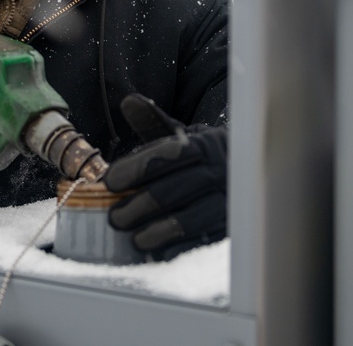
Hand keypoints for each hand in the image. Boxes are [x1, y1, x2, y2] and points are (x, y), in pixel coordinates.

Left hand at [105, 94, 226, 259]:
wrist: (242, 175)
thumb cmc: (198, 157)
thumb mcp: (179, 136)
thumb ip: (153, 122)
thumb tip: (128, 101)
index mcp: (203, 145)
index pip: (170, 154)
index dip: (138, 167)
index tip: (110, 181)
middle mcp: (219, 171)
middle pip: (176, 189)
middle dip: (140, 205)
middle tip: (114, 217)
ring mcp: (228, 201)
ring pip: (190, 218)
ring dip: (157, 230)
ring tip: (133, 238)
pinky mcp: (230, 227)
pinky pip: (202, 240)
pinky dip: (177, 247)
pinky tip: (157, 251)